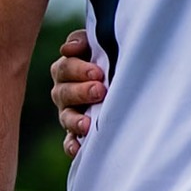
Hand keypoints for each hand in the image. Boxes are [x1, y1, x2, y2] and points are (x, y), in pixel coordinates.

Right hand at [51, 29, 103, 157]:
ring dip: (76, 120)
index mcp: (66, 70)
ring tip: (87, 124)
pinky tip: (78, 149)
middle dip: (81, 92)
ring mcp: (70, 113)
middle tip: (100, 90)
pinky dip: (72, 145)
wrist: (126, 77)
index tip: (97, 72)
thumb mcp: (98, 44)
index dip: (78, 69)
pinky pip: (70, 141)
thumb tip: (69, 48)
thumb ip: (83, 41)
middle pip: (64, 92)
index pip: (64, 68)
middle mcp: (64, 92)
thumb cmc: (110, 57)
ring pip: (66, 117)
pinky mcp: (77, 132)